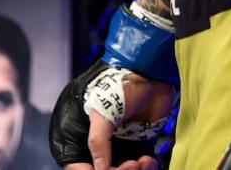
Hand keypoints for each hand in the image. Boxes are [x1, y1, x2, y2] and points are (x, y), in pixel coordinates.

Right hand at [50, 61, 173, 168]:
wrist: (149, 71)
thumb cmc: (119, 84)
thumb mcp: (103, 111)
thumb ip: (97, 140)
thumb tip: (99, 169)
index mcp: (83, 137)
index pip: (80, 168)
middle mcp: (101, 145)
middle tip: (132, 164)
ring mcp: (120, 145)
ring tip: (143, 162)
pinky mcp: (139, 144)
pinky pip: (141, 167)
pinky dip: (147, 168)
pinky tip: (149, 160)